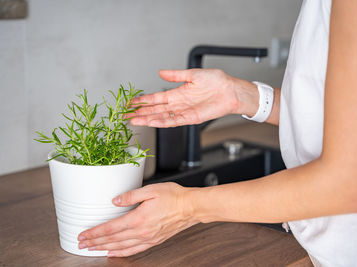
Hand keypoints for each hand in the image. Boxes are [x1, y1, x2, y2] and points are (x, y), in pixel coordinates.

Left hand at [77, 183, 196, 256]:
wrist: (191, 207)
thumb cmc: (174, 197)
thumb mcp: (150, 190)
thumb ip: (130, 196)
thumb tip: (115, 200)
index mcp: (139, 218)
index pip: (111, 228)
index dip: (95, 232)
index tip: (84, 235)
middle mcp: (142, 231)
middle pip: (113, 239)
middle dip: (95, 242)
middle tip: (82, 244)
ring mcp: (148, 238)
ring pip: (121, 246)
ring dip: (105, 248)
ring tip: (93, 249)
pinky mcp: (154, 240)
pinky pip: (134, 250)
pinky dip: (122, 253)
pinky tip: (114, 253)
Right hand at [128, 69, 257, 126]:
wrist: (231, 90)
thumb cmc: (216, 81)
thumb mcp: (192, 74)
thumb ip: (176, 75)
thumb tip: (161, 72)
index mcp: (177, 93)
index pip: (155, 98)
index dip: (142, 101)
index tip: (130, 102)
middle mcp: (178, 104)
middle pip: (154, 110)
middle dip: (139, 113)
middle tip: (125, 115)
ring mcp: (183, 112)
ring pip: (161, 117)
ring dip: (147, 119)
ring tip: (133, 120)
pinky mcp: (191, 118)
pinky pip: (173, 121)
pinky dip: (161, 122)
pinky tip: (151, 122)